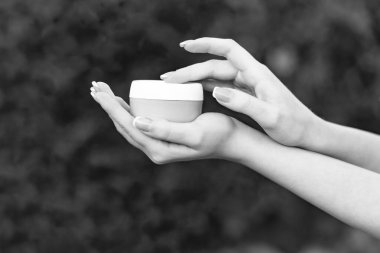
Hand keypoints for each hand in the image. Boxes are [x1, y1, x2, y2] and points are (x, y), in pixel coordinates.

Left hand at [90, 81, 239, 163]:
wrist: (233, 140)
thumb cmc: (219, 134)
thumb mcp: (194, 132)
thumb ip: (166, 130)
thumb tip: (136, 123)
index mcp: (158, 150)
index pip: (127, 126)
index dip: (110, 107)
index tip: (98, 90)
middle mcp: (155, 149)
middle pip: (124, 125)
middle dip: (108, 106)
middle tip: (95, 86)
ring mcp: (159, 144)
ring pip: (130, 124)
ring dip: (115, 108)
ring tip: (103, 91)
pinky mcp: (164, 136)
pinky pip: (140, 122)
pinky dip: (129, 110)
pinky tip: (123, 102)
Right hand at [161, 37, 322, 146]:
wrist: (306, 135)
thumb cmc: (293, 127)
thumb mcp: (271, 117)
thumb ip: (245, 104)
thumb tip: (216, 91)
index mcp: (257, 74)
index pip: (229, 50)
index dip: (207, 44)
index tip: (185, 46)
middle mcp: (250, 76)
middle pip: (215, 66)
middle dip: (190, 70)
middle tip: (167, 80)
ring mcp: (247, 85)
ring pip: (215, 76)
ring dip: (194, 78)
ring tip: (173, 85)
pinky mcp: (246, 95)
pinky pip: (220, 86)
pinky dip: (204, 87)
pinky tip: (192, 91)